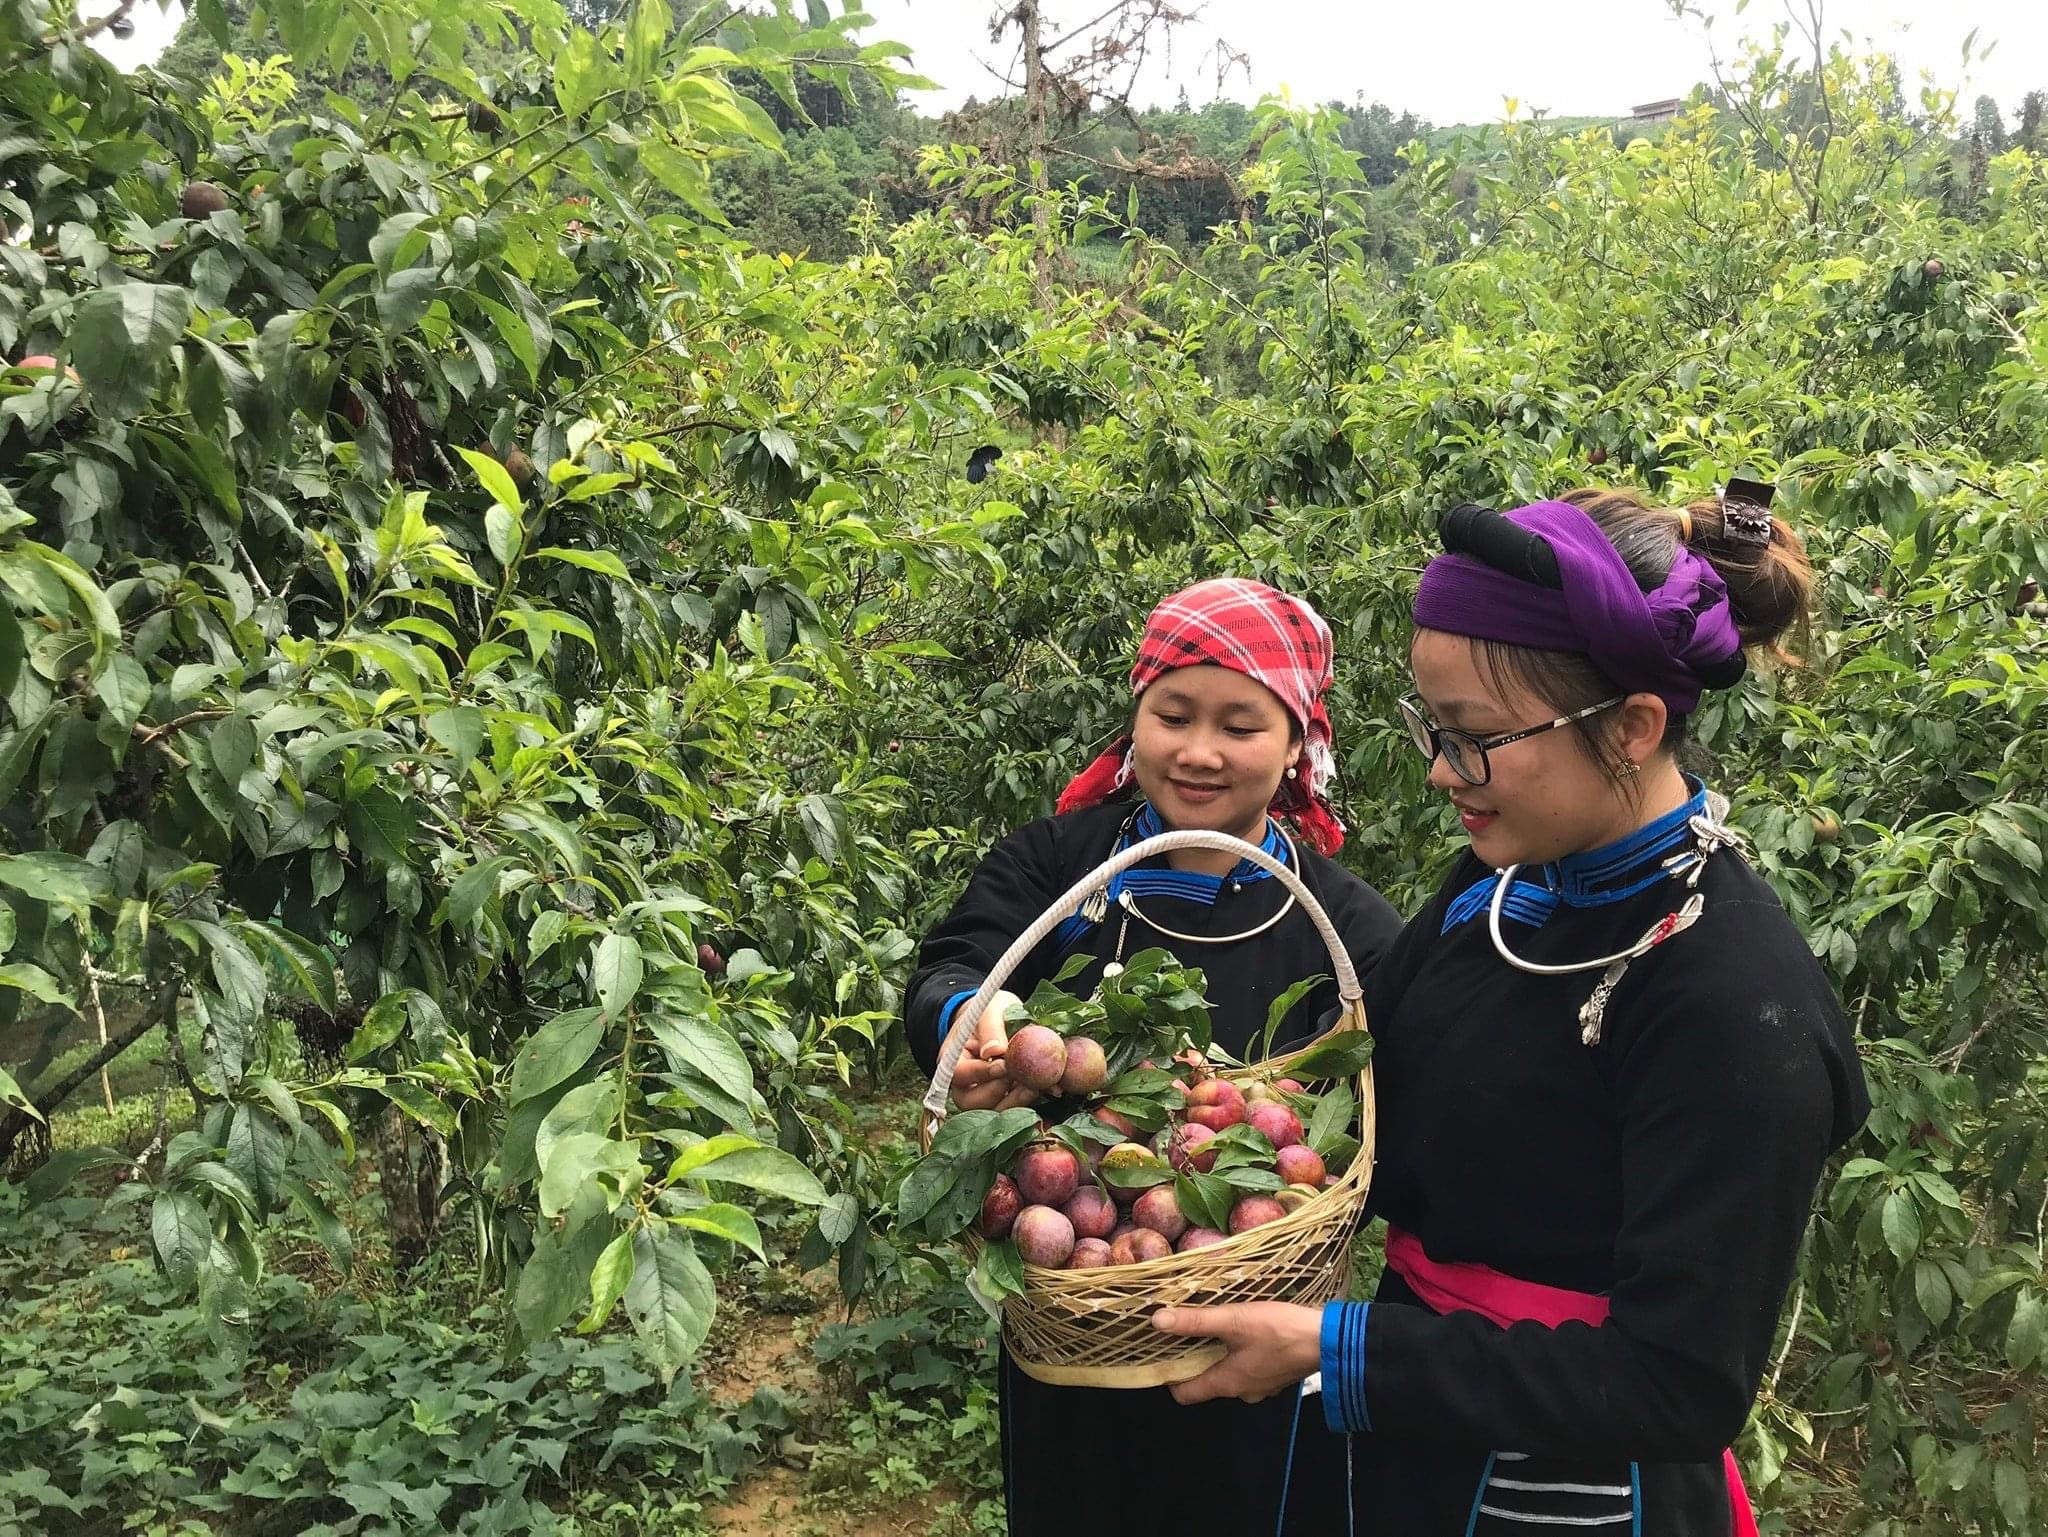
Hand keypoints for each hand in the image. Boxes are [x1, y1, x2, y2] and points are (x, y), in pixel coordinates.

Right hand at [947, 991, 1040, 1110]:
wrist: (1003, 1017)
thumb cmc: (991, 1011)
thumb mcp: (990, 1010)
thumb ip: (990, 1028)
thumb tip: (995, 1050)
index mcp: (954, 1060)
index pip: (960, 1074)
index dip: (981, 1073)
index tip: (1004, 1066)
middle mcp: (965, 1083)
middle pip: (971, 1102)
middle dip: (997, 1093)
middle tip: (1019, 1078)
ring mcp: (985, 1093)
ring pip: (993, 1111)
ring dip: (1015, 1102)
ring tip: (1035, 1086)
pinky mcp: (1006, 1097)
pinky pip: (1014, 1108)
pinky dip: (1030, 1099)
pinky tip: (1049, 1088)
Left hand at [1151, 1301, 1322, 1404]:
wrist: (1328, 1341)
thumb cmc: (1278, 1332)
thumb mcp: (1233, 1320)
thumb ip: (1195, 1321)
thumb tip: (1157, 1320)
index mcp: (1226, 1383)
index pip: (1185, 1394)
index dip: (1170, 1376)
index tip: (1163, 1353)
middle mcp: (1242, 1392)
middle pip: (1207, 1382)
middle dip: (1194, 1359)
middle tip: (1186, 1332)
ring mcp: (1262, 1386)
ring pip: (1229, 1374)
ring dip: (1219, 1354)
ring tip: (1215, 1327)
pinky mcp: (1277, 1375)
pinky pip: (1249, 1368)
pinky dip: (1241, 1354)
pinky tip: (1245, 1332)